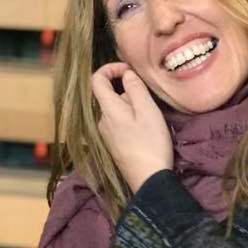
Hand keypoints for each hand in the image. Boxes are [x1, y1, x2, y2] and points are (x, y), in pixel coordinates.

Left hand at [90, 62, 172, 192]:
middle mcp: (101, 120)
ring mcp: (105, 133)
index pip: (96, 79)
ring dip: (131, 105)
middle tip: (148, 100)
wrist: (148, 179)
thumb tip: (126, 74)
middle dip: (127, 90)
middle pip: (108, 94)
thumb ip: (135, 89)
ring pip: (115, 108)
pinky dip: (130, 117)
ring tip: (150, 116)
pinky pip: (118, 121)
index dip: (110, 68)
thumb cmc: (150, 143)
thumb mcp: (147, 111)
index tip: (129, 70)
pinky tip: (145, 128)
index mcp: (107, 109)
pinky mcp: (113, 144)